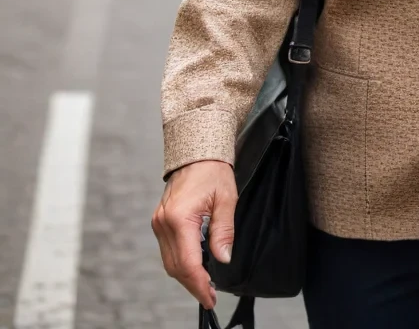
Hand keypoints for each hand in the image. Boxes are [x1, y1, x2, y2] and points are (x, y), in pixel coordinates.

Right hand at [152, 160, 236, 308]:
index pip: (188, 262)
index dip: (199, 283)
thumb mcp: (226, 199)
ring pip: (169, 262)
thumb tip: (223, 258)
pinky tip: (196, 266)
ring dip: (186, 276)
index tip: (210, 297)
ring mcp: (158, 223)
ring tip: (205, 284)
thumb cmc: (213, 172)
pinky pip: (168, 251)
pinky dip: (181, 262)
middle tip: (210, 296)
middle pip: (175, 267)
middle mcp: (164, 223)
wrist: (197, 154)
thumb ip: (224, 230)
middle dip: (193, 284)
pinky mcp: (159, 222)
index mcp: (180, 217)